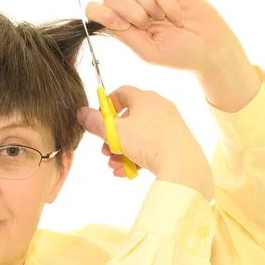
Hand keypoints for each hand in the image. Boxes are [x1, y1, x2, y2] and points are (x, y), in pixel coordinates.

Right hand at [77, 85, 214, 200]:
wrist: (183, 163)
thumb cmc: (148, 142)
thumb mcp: (114, 132)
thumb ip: (95, 122)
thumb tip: (81, 113)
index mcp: (145, 98)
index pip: (121, 92)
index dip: (106, 106)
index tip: (99, 121)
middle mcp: (159, 107)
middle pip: (128, 118)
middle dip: (112, 137)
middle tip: (104, 150)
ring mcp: (169, 124)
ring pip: (138, 136)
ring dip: (122, 150)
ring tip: (114, 165)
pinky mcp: (175, 141)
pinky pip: (151, 146)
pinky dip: (137, 157)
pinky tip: (127, 172)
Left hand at [86, 0, 261, 111]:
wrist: (211, 49)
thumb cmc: (179, 55)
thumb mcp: (148, 51)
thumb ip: (126, 35)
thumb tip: (103, 21)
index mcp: (122, 27)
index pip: (96, 10)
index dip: (100, 12)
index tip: (118, 23)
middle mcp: (132, 10)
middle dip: (126, 9)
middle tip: (146, 25)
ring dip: (144, 3)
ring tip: (160, 20)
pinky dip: (166, 3)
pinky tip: (177, 18)